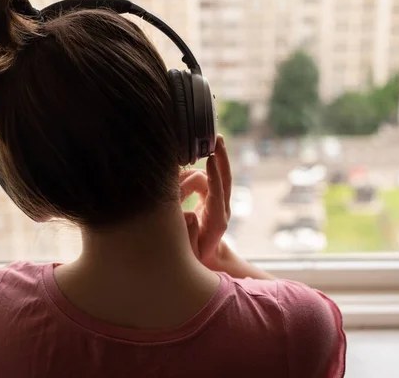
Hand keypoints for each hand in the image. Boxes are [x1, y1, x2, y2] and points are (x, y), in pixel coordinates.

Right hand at [179, 135, 231, 268]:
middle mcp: (222, 208)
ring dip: (194, 170)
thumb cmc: (195, 256)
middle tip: (217, 138)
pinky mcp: (212, 197)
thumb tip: (187, 214)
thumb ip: (189, 233)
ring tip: (173, 174)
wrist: (207, 260)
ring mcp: (218, 201)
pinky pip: (206, 178)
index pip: (217, 193)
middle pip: (225, 177)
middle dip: (222, 156)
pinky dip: (195, 170)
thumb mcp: (191, 249)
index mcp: (218, 220)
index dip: (214, 176)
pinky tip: (181, 167)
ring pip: (210, 175)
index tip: (210, 158)